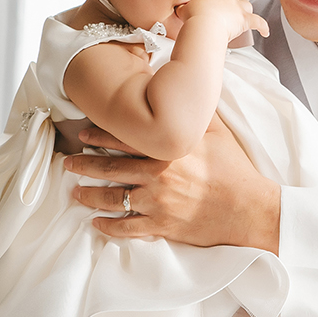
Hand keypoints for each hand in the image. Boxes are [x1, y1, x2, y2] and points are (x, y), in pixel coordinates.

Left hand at [65, 118, 280, 250]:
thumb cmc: (235, 168)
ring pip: (113, 199)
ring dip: (89, 196)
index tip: (83, 134)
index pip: (125, 140)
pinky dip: (109, 226)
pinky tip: (97, 223)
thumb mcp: (218, 131)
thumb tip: (184, 89)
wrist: (249, 207)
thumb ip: (196, 113)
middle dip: (85, 165)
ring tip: (75, 193)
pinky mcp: (162, 225)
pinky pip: (128, 228)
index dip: (100, 135)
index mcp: (167, 150)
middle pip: (111, 169)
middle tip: (68, 163)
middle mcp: (157, 175)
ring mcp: (158, 203)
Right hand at [176, 0, 269, 42]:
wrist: (203, 23)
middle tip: (228, 17)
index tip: (213, 13)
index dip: (217, 6)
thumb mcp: (185, 10)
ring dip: (247, 14)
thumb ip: (184, 9)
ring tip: (245, 21)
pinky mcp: (244, 20)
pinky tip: (266, 32)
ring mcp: (237, 8)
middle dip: (232, 8)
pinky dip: (263, 27)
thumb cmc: (193, 18)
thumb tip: (179, 11)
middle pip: (233, 1)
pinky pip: (258, 22)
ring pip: (247, 8)